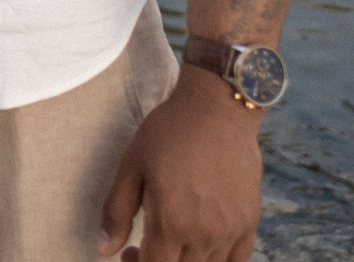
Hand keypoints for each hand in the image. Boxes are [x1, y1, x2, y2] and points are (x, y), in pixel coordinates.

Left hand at [97, 71, 263, 261]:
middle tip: (145, 246)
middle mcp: (204, 234)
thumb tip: (103, 249)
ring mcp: (231, 229)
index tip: (129, 251)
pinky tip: (203, 245)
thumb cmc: (170, 131)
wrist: (218, 107)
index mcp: (171, 222)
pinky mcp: (250, 220)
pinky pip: (238, 260)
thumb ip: (116, 212)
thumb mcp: (133, 165)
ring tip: (173, 241)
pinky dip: (218, 261)